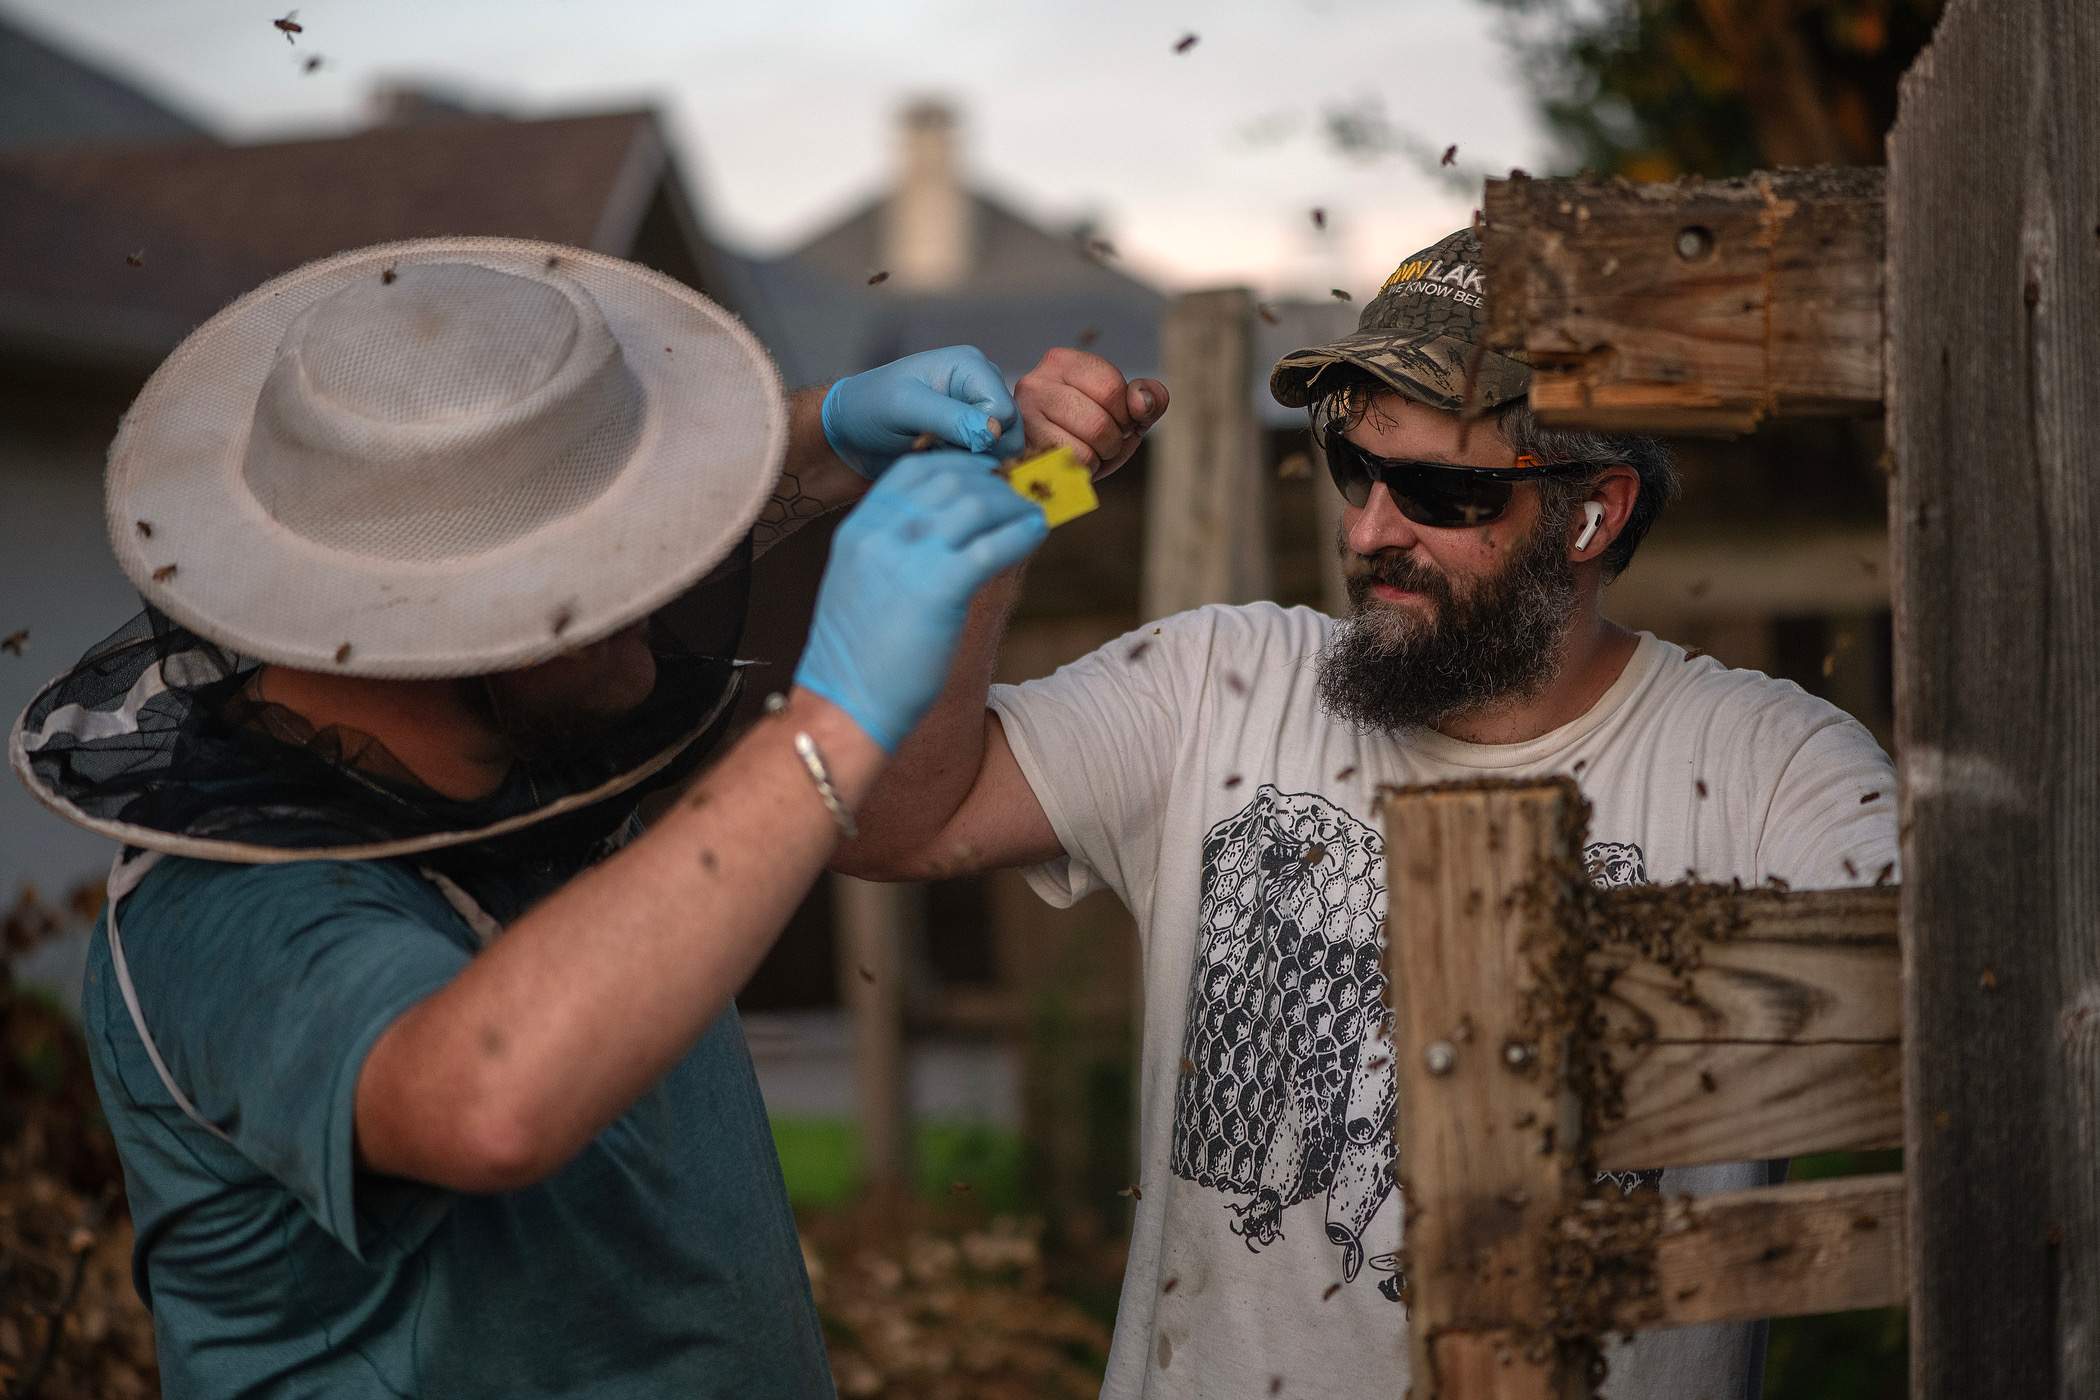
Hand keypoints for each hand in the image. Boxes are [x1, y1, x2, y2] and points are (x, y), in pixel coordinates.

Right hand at [794, 452, 1047, 750]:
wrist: (844, 703)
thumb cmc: (856, 655)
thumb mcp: (860, 582)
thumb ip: (891, 548)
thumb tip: (943, 530)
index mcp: (859, 528)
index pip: (914, 470)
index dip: (957, 463)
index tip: (983, 472)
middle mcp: (882, 533)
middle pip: (951, 479)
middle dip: (991, 483)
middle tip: (1015, 496)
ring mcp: (910, 557)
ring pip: (977, 504)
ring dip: (1012, 506)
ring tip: (1029, 515)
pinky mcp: (939, 588)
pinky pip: (993, 545)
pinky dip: (1022, 532)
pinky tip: (1038, 531)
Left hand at [820, 347, 1026, 478]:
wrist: (850, 434)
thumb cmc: (869, 409)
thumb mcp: (905, 407)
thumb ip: (950, 417)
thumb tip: (994, 431)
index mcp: (970, 366)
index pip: (1004, 410)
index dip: (983, 435)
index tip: (946, 445)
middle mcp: (982, 386)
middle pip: (1012, 430)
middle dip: (981, 450)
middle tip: (940, 453)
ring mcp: (978, 412)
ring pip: (1004, 449)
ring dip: (974, 461)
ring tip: (937, 457)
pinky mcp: (972, 437)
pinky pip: (990, 460)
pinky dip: (968, 468)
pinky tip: (940, 463)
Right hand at [1014, 348, 1167, 479]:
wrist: (1052, 468)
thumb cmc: (1089, 435)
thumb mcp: (1126, 413)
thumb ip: (1149, 399)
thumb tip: (1142, 402)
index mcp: (1062, 362)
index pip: (1111, 387)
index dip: (1125, 413)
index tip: (1115, 420)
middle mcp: (1036, 382)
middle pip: (1101, 418)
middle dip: (1114, 439)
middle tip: (1102, 442)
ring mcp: (1025, 415)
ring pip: (1090, 440)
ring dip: (1100, 455)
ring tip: (1086, 451)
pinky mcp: (1024, 445)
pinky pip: (1075, 460)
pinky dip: (1085, 468)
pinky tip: (1070, 463)